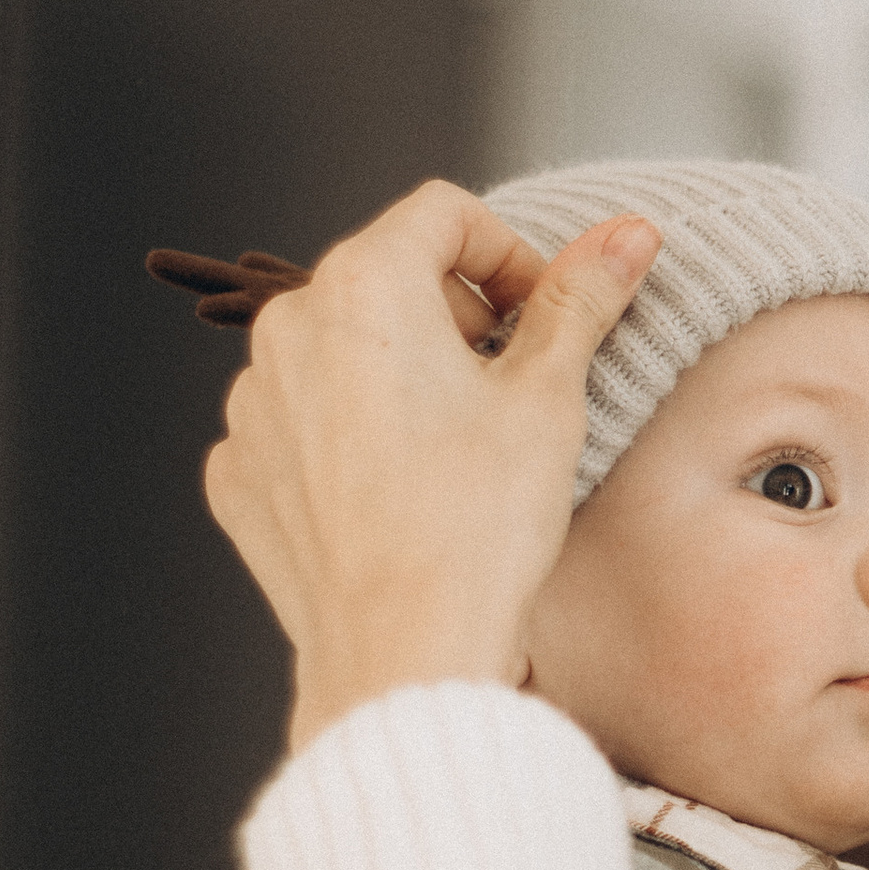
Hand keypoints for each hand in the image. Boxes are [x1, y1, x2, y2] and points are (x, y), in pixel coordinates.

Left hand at [202, 181, 659, 749]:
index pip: (444, 214)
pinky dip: (349, 440)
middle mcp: (287, 331)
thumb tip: (628, 235)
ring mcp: (252, 406)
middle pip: (386, 280)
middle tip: (510, 386)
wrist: (404, 654)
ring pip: (339, 354)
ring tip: (455, 450)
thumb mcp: (548, 398)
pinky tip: (401, 491)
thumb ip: (580, 299)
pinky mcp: (240, 474)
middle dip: (455, 317)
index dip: (510, 254)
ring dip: (400, 376)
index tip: (543, 314)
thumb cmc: (477, 529)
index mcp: (362, 287)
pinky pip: (300, 427)